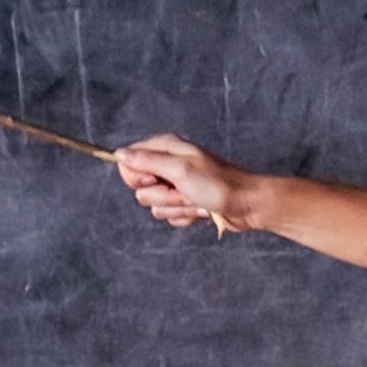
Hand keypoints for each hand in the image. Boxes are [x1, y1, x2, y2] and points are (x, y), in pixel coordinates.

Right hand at [113, 131, 245, 230]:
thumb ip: (147, 161)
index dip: (138, 176)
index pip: (128, 161)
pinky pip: (170, 216)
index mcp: (165, 149)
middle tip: (183, 191)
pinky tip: (201, 211)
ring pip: (155, 205)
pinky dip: (185, 217)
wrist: (247, 205)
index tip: (157, 179)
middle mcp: (168, 165)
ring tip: (196, 201)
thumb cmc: (217, 184)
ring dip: (176, 208)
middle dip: (162, 196)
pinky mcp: (184, 204)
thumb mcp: (179, 169)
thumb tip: (119, 154)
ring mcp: (176, 186)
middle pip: (140, 188)